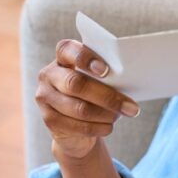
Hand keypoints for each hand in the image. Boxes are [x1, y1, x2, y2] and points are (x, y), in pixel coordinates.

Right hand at [36, 40, 140, 159]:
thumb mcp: (98, 81)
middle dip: (107, 97)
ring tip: (122, 116)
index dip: (85, 58)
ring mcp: (45, 98)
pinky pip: (78, 126)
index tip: (105, 70)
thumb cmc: (93, 95)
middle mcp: (49, 75)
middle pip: (76, 84)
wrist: (75, 126)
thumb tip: (128, 82)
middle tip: (131, 107)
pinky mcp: (49, 120)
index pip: (67, 50)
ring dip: (106, 115)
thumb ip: (106, 76)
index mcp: (62, 58)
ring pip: (79, 109)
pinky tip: (109, 127)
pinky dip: (99, 128)